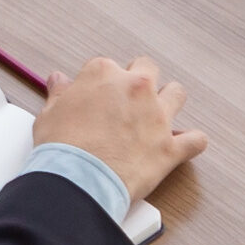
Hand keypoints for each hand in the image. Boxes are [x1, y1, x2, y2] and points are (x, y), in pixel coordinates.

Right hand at [34, 55, 208, 209]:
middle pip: (148, 68)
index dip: (99, 82)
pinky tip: (181, 144)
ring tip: (157, 112)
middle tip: (127, 96)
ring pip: (177, 94)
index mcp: (103, 75)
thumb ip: (59, 93)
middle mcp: (135, 88)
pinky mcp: (171, 146)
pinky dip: (191, 141)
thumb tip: (59, 81)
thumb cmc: (61, 145)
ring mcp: (158, 116)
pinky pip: (196, 139)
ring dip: (169, 99)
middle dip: (140, 78)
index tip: (94, 94)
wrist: (79, 178)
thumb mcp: (49, 113)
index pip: (105, 66)